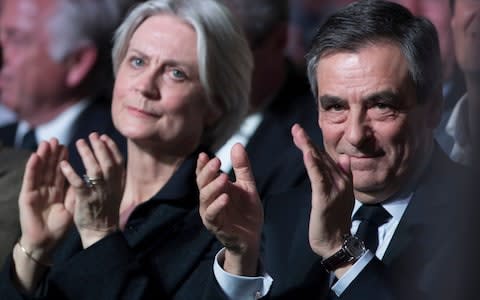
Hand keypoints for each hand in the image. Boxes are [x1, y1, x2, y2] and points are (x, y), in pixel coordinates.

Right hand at [18, 138, 71, 258]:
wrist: (46, 242)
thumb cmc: (59, 226)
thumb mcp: (72, 206)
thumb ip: (76, 191)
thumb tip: (84, 177)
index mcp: (57, 190)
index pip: (61, 171)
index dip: (64, 158)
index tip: (68, 145)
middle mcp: (46, 189)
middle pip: (50, 167)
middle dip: (53, 153)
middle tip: (56, 139)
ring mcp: (36, 191)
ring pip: (40, 170)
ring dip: (43, 156)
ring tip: (46, 143)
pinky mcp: (27, 197)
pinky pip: (30, 180)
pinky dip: (32, 168)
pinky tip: (34, 157)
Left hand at [60, 133, 124, 247]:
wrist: (101, 231)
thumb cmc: (105, 209)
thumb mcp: (115, 191)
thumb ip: (113, 175)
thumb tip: (108, 157)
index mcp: (120, 182)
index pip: (118, 160)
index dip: (111, 147)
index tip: (103, 137)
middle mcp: (112, 186)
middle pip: (107, 161)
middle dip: (99, 146)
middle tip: (91, 135)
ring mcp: (100, 192)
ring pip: (95, 169)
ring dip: (87, 154)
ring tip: (78, 142)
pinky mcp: (87, 200)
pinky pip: (79, 184)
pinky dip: (71, 173)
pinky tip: (64, 164)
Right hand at [196, 143, 262, 275]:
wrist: (252, 237)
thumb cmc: (247, 212)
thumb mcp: (248, 186)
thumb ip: (242, 168)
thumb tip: (237, 144)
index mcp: (215, 189)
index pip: (204, 175)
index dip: (202, 165)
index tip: (204, 155)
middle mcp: (209, 200)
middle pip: (202, 184)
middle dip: (207, 172)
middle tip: (216, 161)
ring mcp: (211, 213)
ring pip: (205, 198)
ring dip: (213, 187)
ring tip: (223, 177)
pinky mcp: (216, 226)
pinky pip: (212, 214)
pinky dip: (217, 205)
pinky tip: (225, 197)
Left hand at [292, 124, 353, 257]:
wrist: (338, 243)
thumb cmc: (334, 221)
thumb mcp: (338, 196)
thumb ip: (340, 177)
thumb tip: (344, 158)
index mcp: (342, 180)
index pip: (325, 158)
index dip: (312, 145)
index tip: (300, 133)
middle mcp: (340, 181)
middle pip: (321, 157)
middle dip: (307, 141)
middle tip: (295, 127)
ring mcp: (334, 190)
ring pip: (319, 163)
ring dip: (308, 147)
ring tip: (298, 133)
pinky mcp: (325, 199)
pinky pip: (318, 179)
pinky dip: (313, 165)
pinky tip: (306, 153)